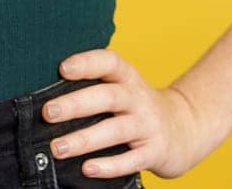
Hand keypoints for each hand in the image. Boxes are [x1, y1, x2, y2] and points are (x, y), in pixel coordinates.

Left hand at [43, 48, 210, 180]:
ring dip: (85, 139)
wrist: (185, 129)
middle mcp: (139, 99)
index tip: (63, 67)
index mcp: (128, 79)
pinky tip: (87, 169)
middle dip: (77, 104)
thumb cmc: (138, 109)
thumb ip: (95, 89)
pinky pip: (131, 160)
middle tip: (48, 112)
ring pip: (116, 130)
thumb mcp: (124, 90)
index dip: (88, 62)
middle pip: (109, 96)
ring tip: (58, 148)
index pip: (110, 63)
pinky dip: (109, 166)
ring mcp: (148, 125)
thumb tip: (46, 96)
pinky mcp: (155, 151)